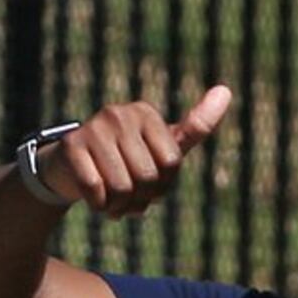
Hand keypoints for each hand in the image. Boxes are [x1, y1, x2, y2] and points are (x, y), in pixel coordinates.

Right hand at [33, 85, 231, 220]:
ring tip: (113, 198)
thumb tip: (226, 91)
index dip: (163, 185)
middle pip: (148, 177)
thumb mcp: (163, 146)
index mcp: (146, 113)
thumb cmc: (126, 159)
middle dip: (141, 198)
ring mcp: (93, 128)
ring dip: (120, 206)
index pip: (172, 163)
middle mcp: (120, 114)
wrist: (72, 169)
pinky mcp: (71, 147)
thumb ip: (196, 127)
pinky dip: (99, 205)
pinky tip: (95, 198)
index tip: (150, 180)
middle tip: (129, 193)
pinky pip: (96, 191)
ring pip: (122, 188)